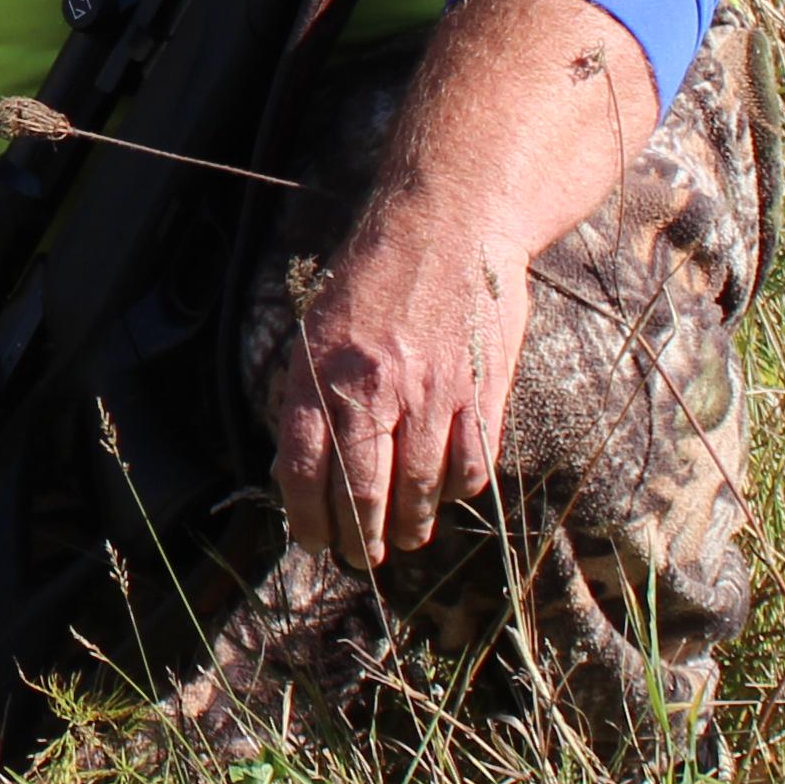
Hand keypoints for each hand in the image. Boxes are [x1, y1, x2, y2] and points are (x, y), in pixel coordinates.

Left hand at [273, 192, 529, 572]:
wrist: (450, 223)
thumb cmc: (375, 273)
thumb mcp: (318, 324)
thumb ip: (309, 390)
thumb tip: (301, 463)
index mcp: (322, 371)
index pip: (303, 468)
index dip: (306, 518)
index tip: (312, 541)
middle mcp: (375, 388)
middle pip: (363, 492)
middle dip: (359, 539)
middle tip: (360, 560)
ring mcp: (433, 393)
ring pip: (420, 488)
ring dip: (410, 526)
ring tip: (405, 539)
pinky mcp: (483, 391)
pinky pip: (472, 465)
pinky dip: (457, 491)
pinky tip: (447, 494)